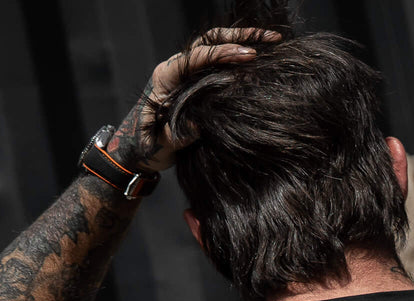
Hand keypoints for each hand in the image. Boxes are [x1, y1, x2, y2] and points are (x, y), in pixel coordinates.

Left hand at [110, 28, 280, 173]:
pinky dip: (239, 56)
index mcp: (166, 76)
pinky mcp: (196, 80)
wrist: (139, 149)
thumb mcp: (161, 144)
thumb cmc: (147, 146)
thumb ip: (178, 134)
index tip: (249, 56)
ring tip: (274, 40)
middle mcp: (177, 67)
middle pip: (210, 40)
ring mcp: (187, 72)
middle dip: (240, 37)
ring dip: (244, 41)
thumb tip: (201, 124)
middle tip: (270, 38)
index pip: (198, 56)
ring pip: (216, 45)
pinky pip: (219, 62)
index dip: (224, 54)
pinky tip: (263, 58)